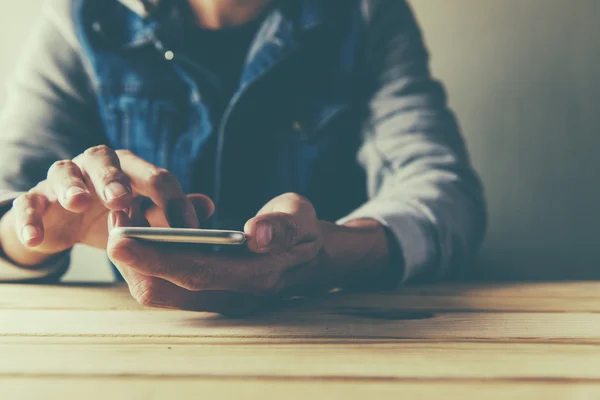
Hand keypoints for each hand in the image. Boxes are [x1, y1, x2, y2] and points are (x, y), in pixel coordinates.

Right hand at [0, 146, 206, 265]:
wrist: (65, 225)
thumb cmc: (112, 217)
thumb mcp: (144, 217)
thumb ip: (172, 212)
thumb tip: (209, 205)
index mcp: (130, 169)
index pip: (157, 178)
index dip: (174, 203)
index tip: (188, 231)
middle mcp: (96, 166)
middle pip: (105, 160)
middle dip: (115, 179)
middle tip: (122, 199)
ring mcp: (63, 180)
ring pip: (64, 172)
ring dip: (72, 186)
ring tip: (78, 202)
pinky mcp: (36, 199)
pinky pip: (29, 204)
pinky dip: (30, 219)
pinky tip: (37, 237)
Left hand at [107, 193, 392, 314]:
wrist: (314, 257)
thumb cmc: (305, 230)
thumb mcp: (302, 217)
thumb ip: (282, 225)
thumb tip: (255, 234)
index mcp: (257, 275)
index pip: (196, 272)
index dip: (155, 257)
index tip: (118, 237)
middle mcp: (234, 296)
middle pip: (167, 290)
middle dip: (132, 259)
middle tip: (113, 218)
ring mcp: (220, 300)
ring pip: (162, 293)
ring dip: (136, 263)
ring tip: (124, 222)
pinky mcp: (211, 295)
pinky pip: (168, 287)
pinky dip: (148, 264)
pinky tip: (143, 234)